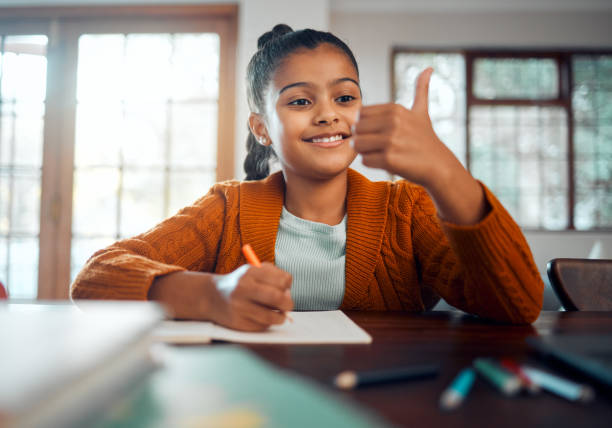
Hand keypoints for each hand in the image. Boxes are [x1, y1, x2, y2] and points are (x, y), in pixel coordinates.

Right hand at [211, 262, 292, 330]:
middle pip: (277, 298)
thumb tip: (288, 294)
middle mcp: (243, 288)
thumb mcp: (254, 271)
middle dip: (288, 304)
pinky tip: (261, 318)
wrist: (212, 296)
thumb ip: (274, 277)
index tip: (285, 290)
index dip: (288, 287)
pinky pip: (261, 326)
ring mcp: (239, 306)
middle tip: (287, 306)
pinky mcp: (237, 322)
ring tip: (279, 315)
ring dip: (280, 318)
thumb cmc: (240, 283)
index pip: (282, 280)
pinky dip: (267, 324)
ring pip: (271, 316)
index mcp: (250, 272)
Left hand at [352, 68, 460, 188]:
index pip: (361, 113)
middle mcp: (393, 122)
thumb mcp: (422, 112)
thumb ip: (421, 90)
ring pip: (357, 145)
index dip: (366, 125)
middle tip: (377, 145)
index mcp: (395, 109)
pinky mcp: (389, 159)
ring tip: (380, 152)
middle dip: (363, 138)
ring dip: (365, 151)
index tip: (379, 132)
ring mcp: (391, 140)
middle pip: (357, 129)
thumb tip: (428, 68)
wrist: (438, 165)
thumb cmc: (426, 139)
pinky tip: (385, 162)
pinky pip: (365, 160)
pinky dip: (372, 163)